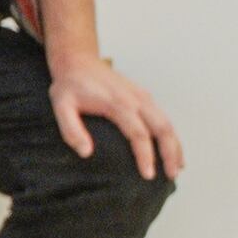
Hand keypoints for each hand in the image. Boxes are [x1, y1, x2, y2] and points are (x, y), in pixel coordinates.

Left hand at [49, 52, 183, 178]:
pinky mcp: (144, 96)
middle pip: (162, 128)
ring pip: (167, 123)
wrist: (77, 61)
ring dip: (175, 146)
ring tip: (177, 169)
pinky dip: (171, 135)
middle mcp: (136, 99)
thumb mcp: (61, 105)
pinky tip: (172, 150)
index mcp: (118, 103)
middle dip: (170, 153)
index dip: (146, 156)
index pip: (139, 134)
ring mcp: (143, 96)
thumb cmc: (69, 85)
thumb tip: (86, 153)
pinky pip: (163, 117)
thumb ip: (71, 129)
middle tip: (171, 176)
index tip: (148, 175)